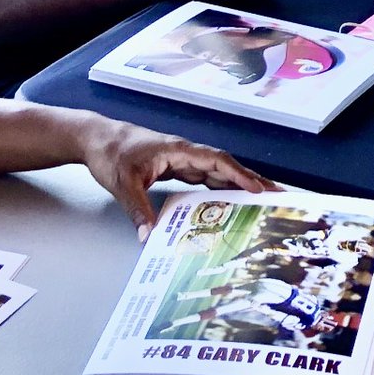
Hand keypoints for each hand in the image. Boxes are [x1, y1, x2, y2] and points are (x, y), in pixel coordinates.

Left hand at [79, 118, 276, 240]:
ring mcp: (179, 160)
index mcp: (176, 149)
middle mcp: (183, 153)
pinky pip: (203, 178)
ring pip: (215, 172)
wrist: (95, 137)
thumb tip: (148, 236)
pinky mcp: (173, 167)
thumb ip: (137, 209)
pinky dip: (219, 189)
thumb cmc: (109, 151)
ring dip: (238, 185)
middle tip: (278, 196)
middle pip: (223, 166)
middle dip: (251, 180)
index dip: (238, 174)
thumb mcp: (122, 182)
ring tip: (264, 202)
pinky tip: (230, 203)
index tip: (259, 189)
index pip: (215, 160)